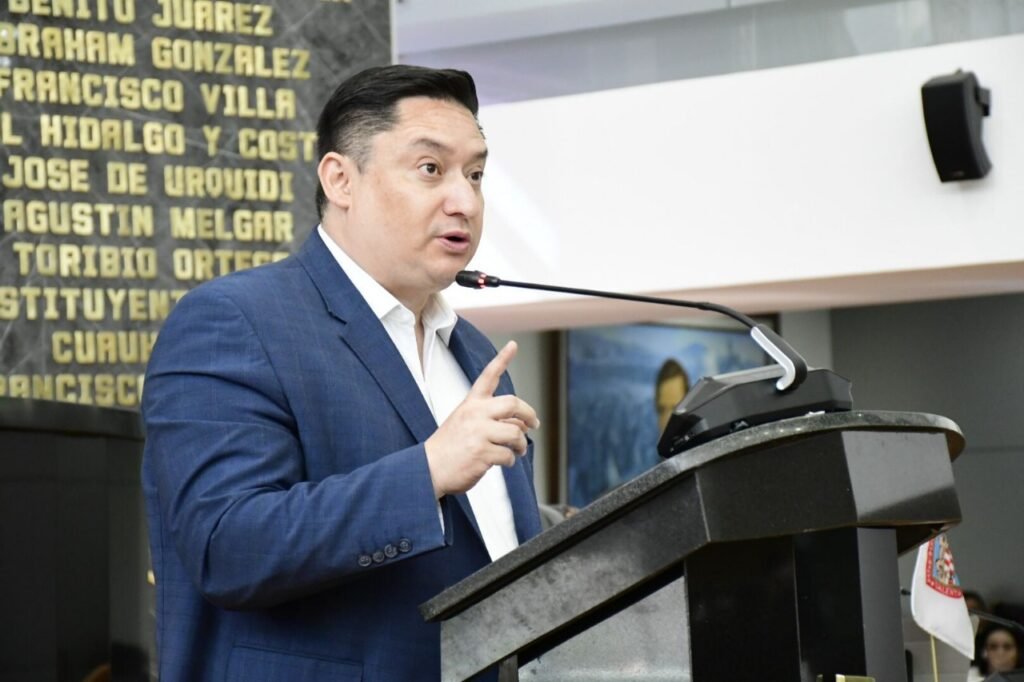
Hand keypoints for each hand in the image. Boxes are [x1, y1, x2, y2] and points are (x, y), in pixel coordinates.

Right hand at [425, 341, 539, 497]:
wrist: (428, 469)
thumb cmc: (449, 447)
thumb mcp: (465, 423)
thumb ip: (490, 419)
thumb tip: (522, 424)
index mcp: (470, 404)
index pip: (487, 376)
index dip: (502, 359)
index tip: (513, 345)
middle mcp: (475, 414)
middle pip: (513, 403)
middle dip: (529, 414)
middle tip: (534, 424)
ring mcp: (478, 433)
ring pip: (515, 432)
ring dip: (521, 444)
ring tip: (518, 450)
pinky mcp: (482, 452)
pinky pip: (509, 455)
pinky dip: (510, 460)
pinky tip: (503, 462)